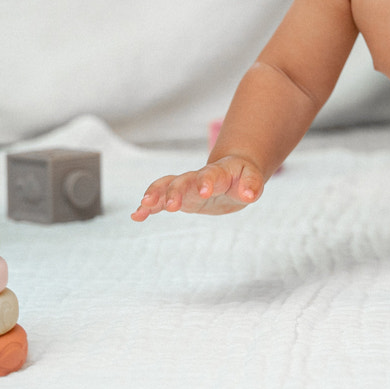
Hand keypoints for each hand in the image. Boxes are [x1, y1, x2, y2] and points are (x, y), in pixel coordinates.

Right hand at [130, 156, 264, 221]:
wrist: (231, 172)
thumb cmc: (243, 176)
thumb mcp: (252, 180)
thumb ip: (252, 185)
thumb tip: (249, 195)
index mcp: (219, 172)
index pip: (211, 174)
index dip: (207, 181)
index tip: (205, 192)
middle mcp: (198, 177)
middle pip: (183, 180)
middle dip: (175, 192)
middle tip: (171, 206)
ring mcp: (186, 185)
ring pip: (167, 186)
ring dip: (155, 195)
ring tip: (144, 207)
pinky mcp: (179, 196)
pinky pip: (160, 199)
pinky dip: (148, 207)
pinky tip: (136, 216)